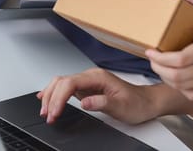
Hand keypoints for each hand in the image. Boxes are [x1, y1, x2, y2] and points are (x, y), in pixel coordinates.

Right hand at [37, 68, 157, 124]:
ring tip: (45, 111)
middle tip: (48, 115)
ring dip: (50, 96)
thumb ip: (102, 102)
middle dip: (51, 98)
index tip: (55, 112)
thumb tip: (84, 102)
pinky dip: (54, 93)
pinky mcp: (87, 87)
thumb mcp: (121, 106)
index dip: (59, 98)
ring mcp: (88, 81)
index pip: (70, 83)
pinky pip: (66, 87)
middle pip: (62, 82)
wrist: (147, 102)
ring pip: (61, 83)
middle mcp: (91, 76)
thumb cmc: (137, 103)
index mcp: (98, 77)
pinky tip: (47, 97)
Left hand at [146, 0, 192, 100]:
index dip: (160, 57)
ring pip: (181, 86)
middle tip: (151, 58)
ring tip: (159, 66)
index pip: (179, 58)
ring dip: (165, 77)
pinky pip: (191, 94)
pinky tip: (175, 78)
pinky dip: (178, 87)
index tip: (150, 50)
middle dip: (157, 67)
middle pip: (175, 75)